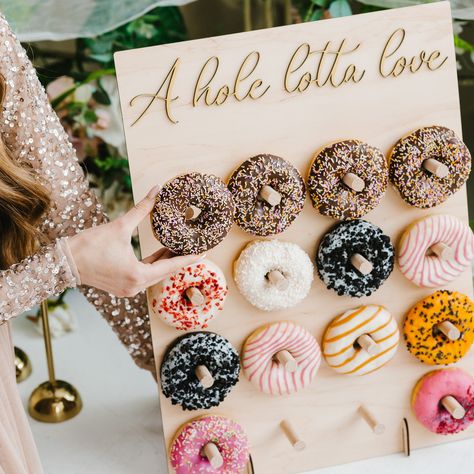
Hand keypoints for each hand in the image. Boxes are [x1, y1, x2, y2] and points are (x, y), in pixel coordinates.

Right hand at [67, 185, 203, 296]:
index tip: (204, 253)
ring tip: (179, 246)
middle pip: (165, 272)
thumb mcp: (120, 226)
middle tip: (195, 246)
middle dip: (179, 258)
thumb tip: (156, 190)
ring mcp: (129, 289)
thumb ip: (142, 209)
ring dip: (166, 261)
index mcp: (138, 275)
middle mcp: (135, 286)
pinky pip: (145, 276)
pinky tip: (161, 253)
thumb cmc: (90, 245)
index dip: (189, 258)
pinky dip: (153, 265)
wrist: (64, 261)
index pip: (171, 266)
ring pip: (155, 274)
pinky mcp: (123, 287)